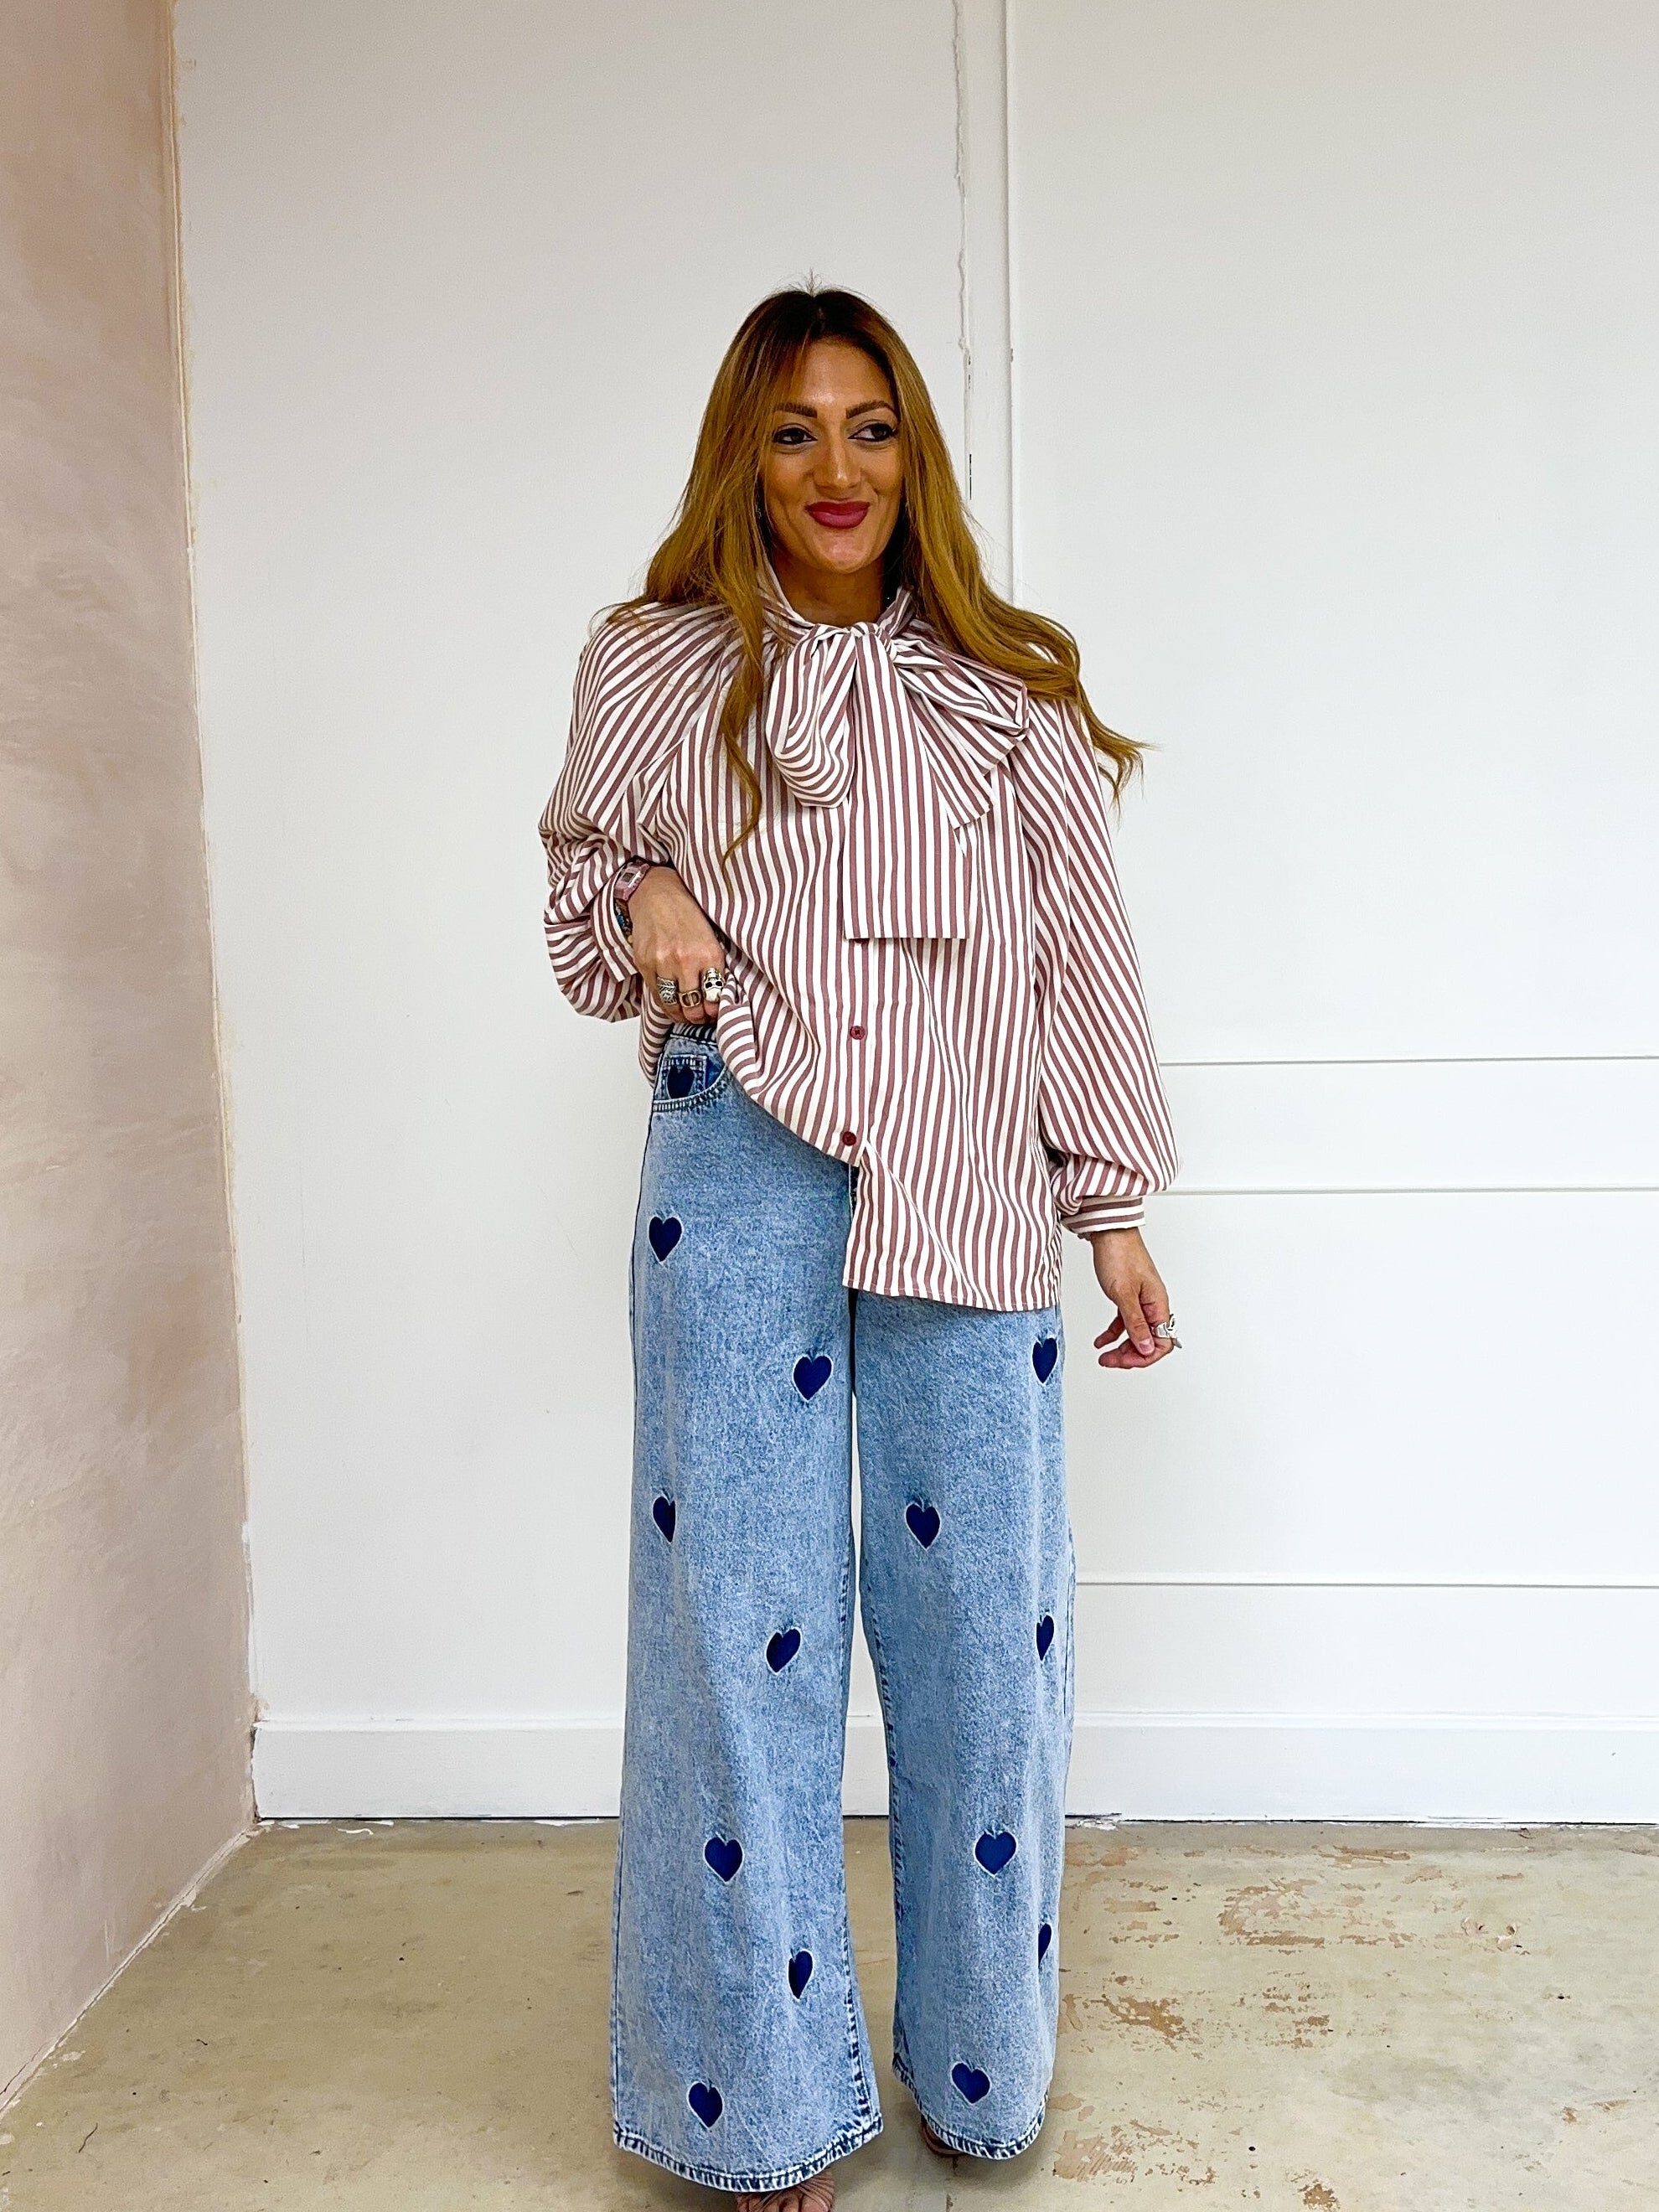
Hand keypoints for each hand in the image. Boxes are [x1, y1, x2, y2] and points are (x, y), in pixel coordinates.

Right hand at [625, 866, 726, 1023]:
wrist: (656, 893)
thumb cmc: (686, 911)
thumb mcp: (711, 936)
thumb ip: (713, 965)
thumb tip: (717, 994)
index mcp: (709, 954)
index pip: (715, 997)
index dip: (716, 1011)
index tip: (715, 1013)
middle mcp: (686, 961)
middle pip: (693, 1007)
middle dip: (699, 1017)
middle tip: (701, 1017)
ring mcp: (663, 964)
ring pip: (673, 1006)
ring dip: (681, 1015)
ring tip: (686, 1014)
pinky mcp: (644, 964)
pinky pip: (655, 996)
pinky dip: (664, 1004)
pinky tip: (671, 1004)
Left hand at [1089, 1227, 1176, 1369]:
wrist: (1108, 1232)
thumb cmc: (1119, 1255)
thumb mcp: (1124, 1294)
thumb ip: (1135, 1323)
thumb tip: (1146, 1347)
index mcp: (1158, 1304)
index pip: (1162, 1342)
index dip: (1144, 1356)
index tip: (1125, 1361)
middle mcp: (1153, 1304)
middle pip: (1148, 1341)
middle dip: (1130, 1355)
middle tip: (1110, 1361)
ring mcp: (1141, 1300)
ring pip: (1136, 1333)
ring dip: (1121, 1347)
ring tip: (1105, 1356)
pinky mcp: (1129, 1295)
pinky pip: (1125, 1321)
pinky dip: (1113, 1333)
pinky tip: (1102, 1341)